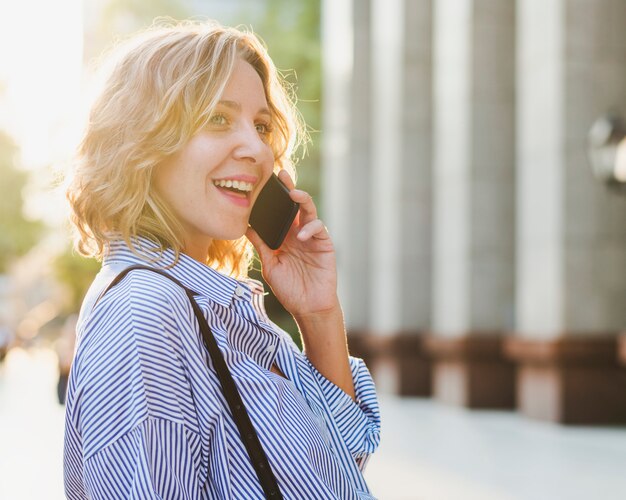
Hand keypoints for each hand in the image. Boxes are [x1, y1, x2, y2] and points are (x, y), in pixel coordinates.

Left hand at [246, 170, 338, 318]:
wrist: (308, 308)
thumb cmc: (289, 289)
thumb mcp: (269, 265)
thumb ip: (261, 245)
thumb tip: (245, 227)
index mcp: (284, 236)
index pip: (279, 212)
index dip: (274, 198)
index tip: (264, 183)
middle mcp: (298, 233)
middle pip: (295, 205)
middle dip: (290, 188)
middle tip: (282, 176)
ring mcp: (312, 237)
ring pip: (309, 210)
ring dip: (302, 200)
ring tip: (294, 195)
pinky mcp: (324, 244)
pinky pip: (318, 228)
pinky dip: (310, 227)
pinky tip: (301, 235)